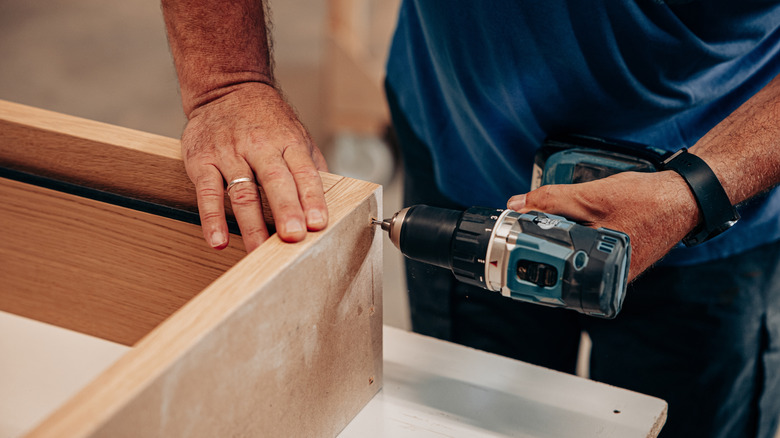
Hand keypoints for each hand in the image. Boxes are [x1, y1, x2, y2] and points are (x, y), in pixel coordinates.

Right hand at [181, 82, 328, 251]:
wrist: (227, 87)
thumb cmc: (266, 120)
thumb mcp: (296, 135)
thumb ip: (311, 167)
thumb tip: (332, 201)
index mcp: (288, 141)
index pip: (304, 172)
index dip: (312, 199)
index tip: (318, 224)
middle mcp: (260, 145)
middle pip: (275, 181)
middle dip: (285, 210)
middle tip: (293, 238)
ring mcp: (229, 152)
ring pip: (242, 191)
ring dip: (250, 224)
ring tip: (258, 251)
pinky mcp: (202, 160)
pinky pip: (207, 192)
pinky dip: (212, 218)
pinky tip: (218, 241)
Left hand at [507, 171, 700, 280]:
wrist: (685, 197)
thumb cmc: (646, 199)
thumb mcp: (591, 196)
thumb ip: (551, 201)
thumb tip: (518, 206)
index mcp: (601, 269)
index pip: (551, 270)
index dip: (530, 252)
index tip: (514, 238)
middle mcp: (609, 278)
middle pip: (561, 267)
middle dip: (543, 247)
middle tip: (533, 227)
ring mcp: (615, 271)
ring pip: (573, 260)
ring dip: (560, 243)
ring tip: (556, 224)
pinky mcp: (619, 262)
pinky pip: (589, 254)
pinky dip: (578, 241)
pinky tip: (575, 226)